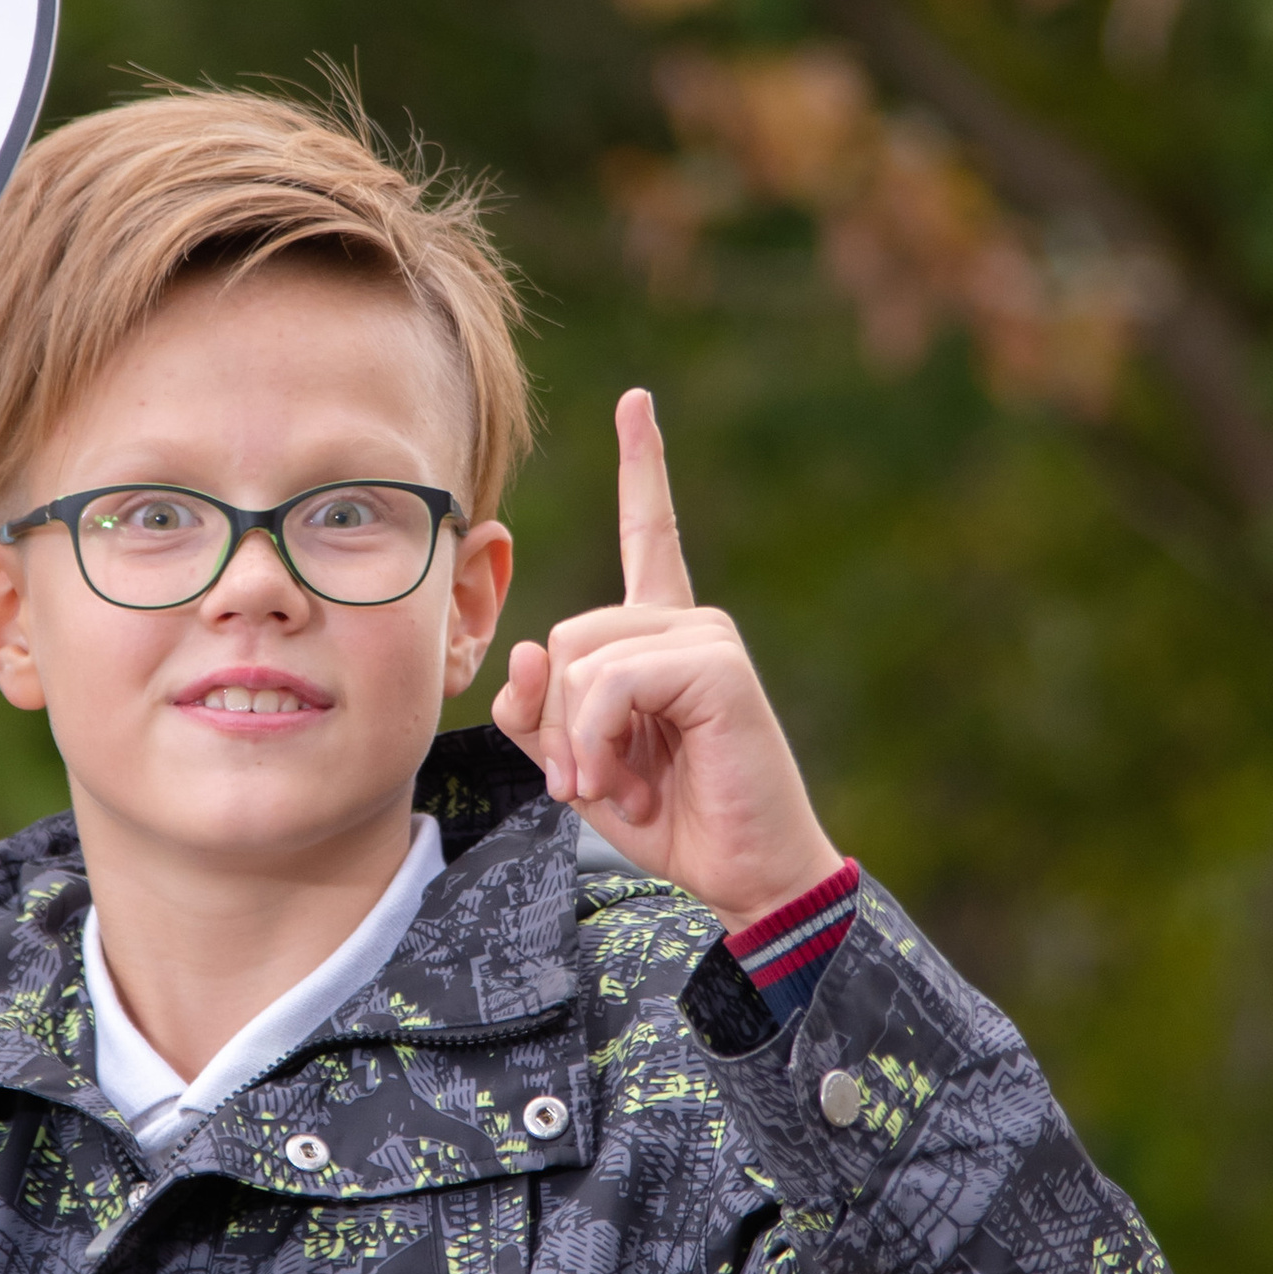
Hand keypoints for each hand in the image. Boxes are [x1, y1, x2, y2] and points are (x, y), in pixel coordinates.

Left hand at [491, 388, 839, 925]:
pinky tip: (625, 781)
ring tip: (622, 788)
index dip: (644, 466)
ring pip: (580, 661)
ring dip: (577, 744)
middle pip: (564, 634)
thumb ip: (539, 709)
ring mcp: (707, 636)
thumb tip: (527, 653)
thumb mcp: (577, 763)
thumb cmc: (670, 817)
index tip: (638, 400)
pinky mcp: (716, 663)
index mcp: (661, 635)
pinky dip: (596, 742)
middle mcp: (689, 622)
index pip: (651, 533)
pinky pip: (611, 682)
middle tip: (597, 781)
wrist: (745, 872)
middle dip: (556, 723)